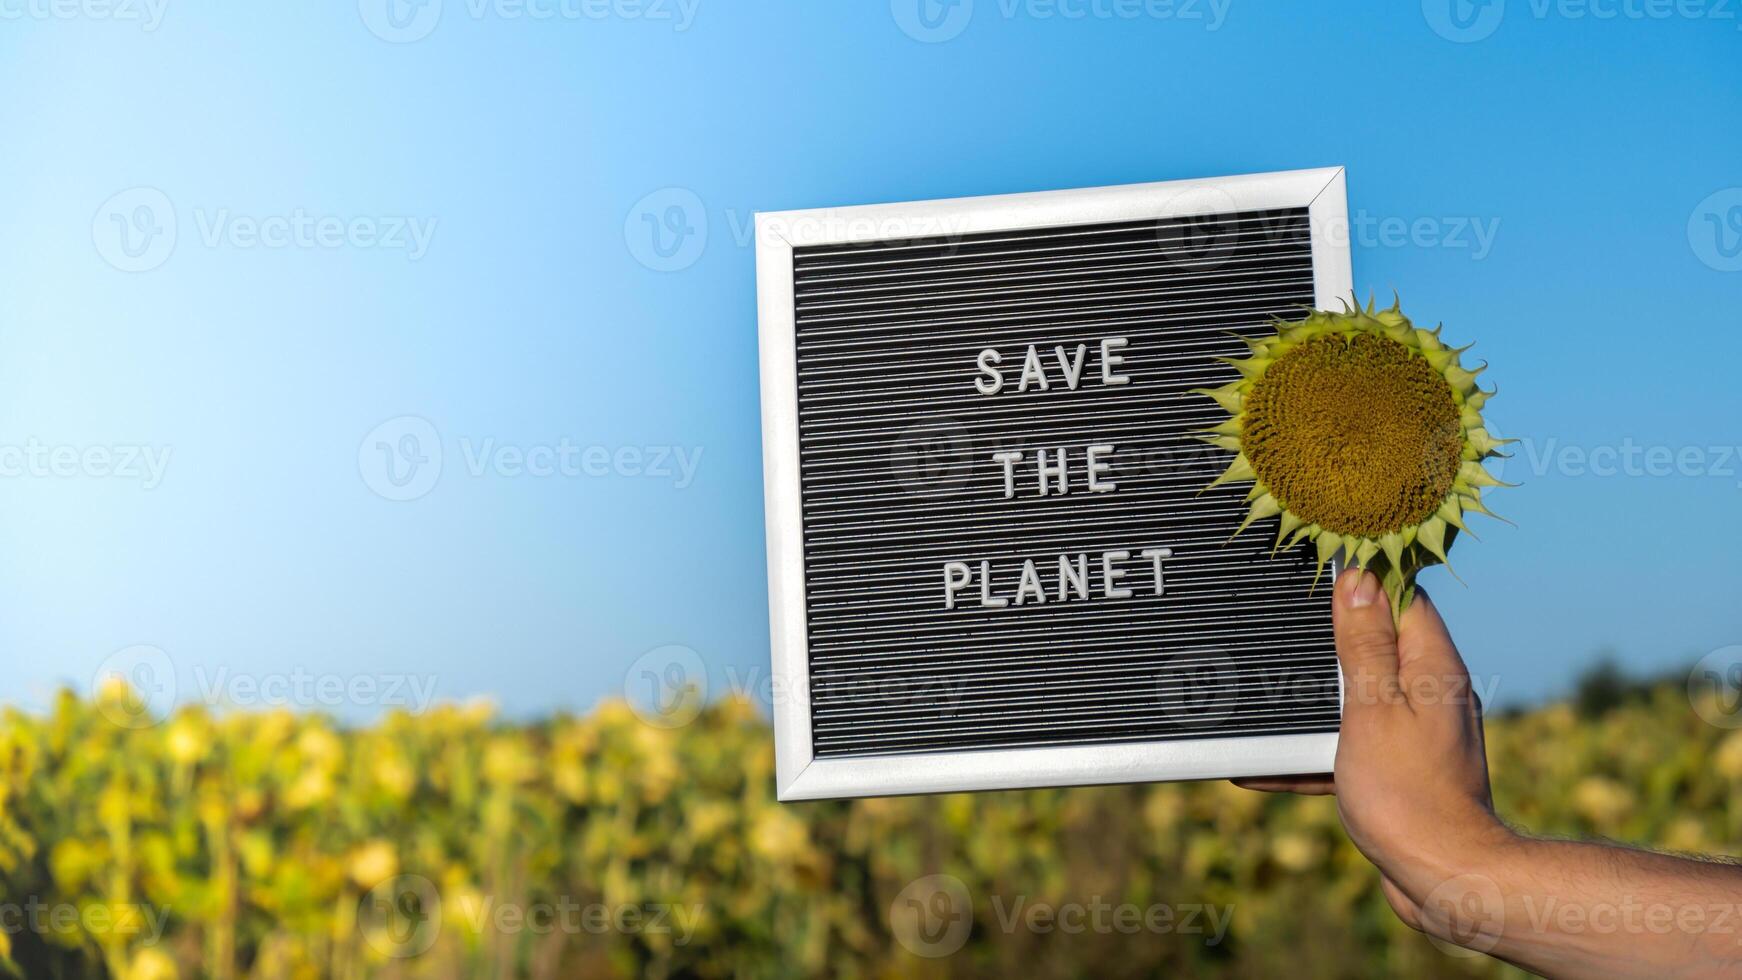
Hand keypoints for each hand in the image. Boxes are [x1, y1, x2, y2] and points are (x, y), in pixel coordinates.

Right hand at [1234, 569, 1513, 934]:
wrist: (1444, 878)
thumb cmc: (1409, 796)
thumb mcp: (1372, 708)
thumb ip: (1363, 644)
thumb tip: (1359, 578)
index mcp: (1433, 668)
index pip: (1404, 596)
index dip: (1365, 575)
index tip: (1322, 562)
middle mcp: (1434, 693)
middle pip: (1380, 642)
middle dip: (1332, 634)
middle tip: (1284, 622)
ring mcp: (1420, 734)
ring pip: (1362, 695)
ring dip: (1317, 695)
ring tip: (1268, 690)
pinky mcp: (1403, 770)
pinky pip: (1353, 744)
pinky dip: (1315, 749)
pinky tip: (1263, 766)